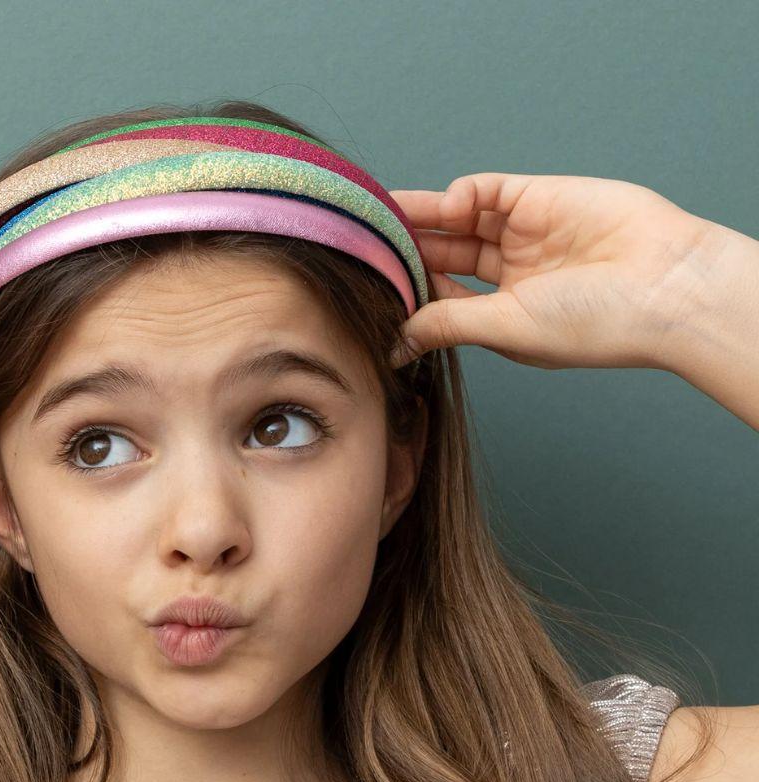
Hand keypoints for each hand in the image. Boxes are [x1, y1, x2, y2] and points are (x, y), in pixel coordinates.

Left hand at [387, 173, 722, 371]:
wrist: (663, 283)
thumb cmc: (592, 322)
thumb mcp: (504, 328)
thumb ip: (445, 325)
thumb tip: (394, 346)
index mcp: (500, 315)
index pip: (438, 297)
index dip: (405, 290)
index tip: (367, 287)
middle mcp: (508, 275)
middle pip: (442, 256)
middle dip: (404, 250)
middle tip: (361, 243)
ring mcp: (522, 234)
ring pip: (455, 221)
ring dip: (418, 218)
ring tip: (377, 217)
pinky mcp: (537, 197)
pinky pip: (485, 190)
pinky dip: (459, 195)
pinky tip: (446, 206)